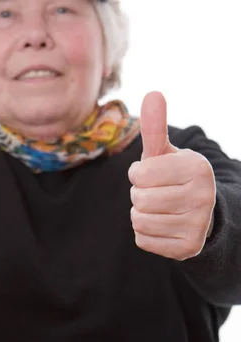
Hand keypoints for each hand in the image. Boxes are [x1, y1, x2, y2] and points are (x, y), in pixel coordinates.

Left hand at [127, 91, 215, 260]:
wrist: (199, 214)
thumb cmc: (173, 178)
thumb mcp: (165, 153)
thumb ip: (155, 127)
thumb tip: (152, 94)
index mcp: (197, 167)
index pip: (140, 174)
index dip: (138, 175)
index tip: (152, 175)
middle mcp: (203, 196)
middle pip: (139, 199)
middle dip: (139, 195)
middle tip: (155, 194)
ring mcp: (198, 225)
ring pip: (139, 220)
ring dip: (140, 215)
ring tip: (158, 209)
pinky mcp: (187, 248)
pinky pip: (143, 240)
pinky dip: (145, 233)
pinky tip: (162, 226)